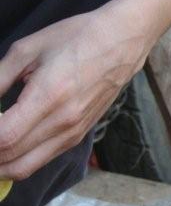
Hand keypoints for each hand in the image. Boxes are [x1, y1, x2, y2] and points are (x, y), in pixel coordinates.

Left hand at [0, 0, 151, 180]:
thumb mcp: (27, 50)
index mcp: (50, 95)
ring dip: (1, 164)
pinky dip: (19, 159)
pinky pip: (43, 158)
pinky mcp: (79, 134)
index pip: (5, 137)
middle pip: (14, 160)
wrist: (122, 42)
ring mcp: (74, 131)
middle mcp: (64, 120)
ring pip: (27, 167)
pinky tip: (7, 145)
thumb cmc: (76, 38)